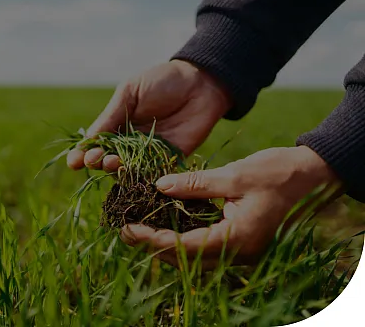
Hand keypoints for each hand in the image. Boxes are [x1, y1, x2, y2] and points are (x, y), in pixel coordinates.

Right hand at [66, 60, 231, 172]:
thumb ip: (111, 116)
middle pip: (108, 158)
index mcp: (118, 123)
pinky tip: (134, 178)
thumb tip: (89, 138)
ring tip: (110, 163)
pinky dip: (143, 178)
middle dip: (97, 161)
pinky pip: (154, 172)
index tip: (73, 161)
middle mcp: (130, 141)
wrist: (201, 82)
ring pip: (128, 168)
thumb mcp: (130, 93)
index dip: (83, 153)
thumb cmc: (162, 81)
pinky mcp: (170, 159)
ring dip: (117, 169)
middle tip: (93, 160)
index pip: (96, 142)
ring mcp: (149, 152)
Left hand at [119, 146, 341, 268]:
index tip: (129, 228)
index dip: (154, 240)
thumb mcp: (233, 174)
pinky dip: (180, 238)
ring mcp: (239, 250)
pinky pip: (203, 247)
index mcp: (238, 238)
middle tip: (124, 229)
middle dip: (152, 246)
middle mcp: (238, 252)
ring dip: (164, 245)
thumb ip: (195, 183)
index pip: (186, 247)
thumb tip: (158, 187)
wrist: (307, 174)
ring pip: (192, 257)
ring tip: (136, 229)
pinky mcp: (237, 241)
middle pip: (186, 259)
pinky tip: (162, 224)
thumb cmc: (275, 172)